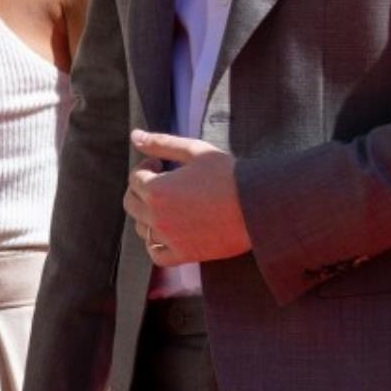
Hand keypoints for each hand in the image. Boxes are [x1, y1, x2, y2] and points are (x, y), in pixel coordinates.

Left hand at [124, 130, 250, 264]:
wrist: (258, 205)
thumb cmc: (228, 174)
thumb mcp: (195, 151)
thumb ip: (161, 143)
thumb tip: (135, 136)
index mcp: (157, 189)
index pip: (135, 178)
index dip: (146, 167)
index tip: (160, 164)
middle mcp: (157, 217)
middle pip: (131, 203)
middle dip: (142, 189)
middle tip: (161, 182)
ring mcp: (170, 238)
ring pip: (141, 228)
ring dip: (147, 215)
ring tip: (168, 204)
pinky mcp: (185, 255)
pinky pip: (156, 254)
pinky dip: (156, 244)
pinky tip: (169, 231)